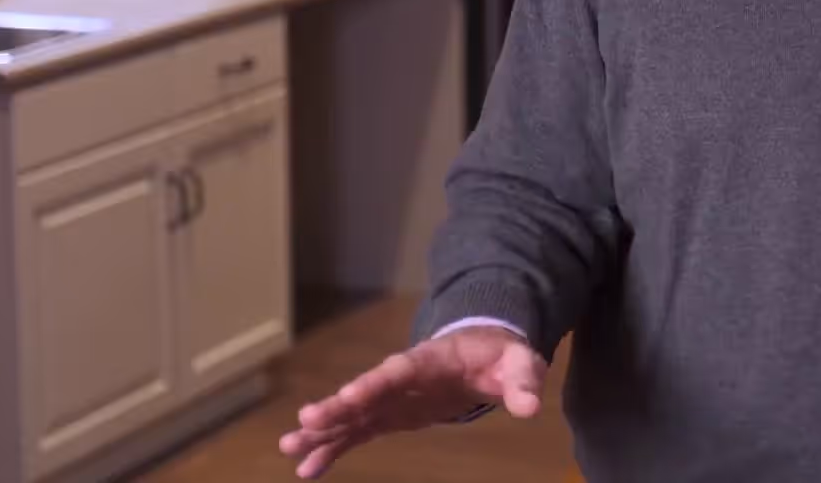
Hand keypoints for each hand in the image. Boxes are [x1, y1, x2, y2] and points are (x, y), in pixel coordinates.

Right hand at [277, 325, 546, 477]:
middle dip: (336, 407)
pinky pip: (357, 433)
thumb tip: (531, 406)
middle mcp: (401, 378)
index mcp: (430, 360)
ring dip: (323, 431)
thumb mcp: (519, 363)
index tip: (348, 397)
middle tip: (304, 424)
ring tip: (290, 450)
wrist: (484, 352)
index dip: (374, 384)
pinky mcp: (389, 415)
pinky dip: (333, 448)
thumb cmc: (500, 355)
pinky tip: (307, 469)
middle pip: (365, 392)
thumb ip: (523, 381)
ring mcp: (391, 397)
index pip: (398, 371)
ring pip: (352, 415)